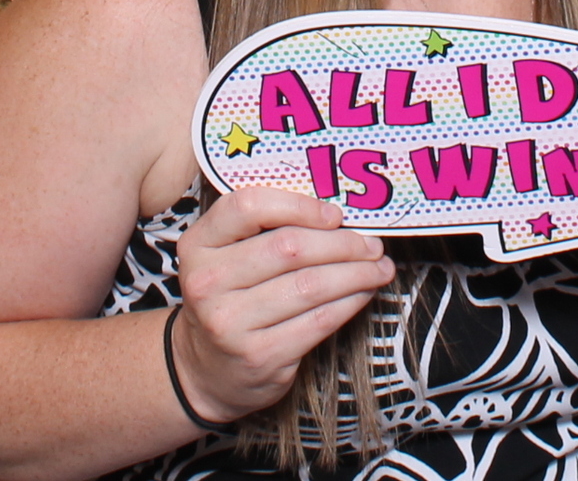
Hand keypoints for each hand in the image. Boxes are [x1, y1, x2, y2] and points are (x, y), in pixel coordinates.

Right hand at [167, 189, 396, 424]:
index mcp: (198, 244)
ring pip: (310, 285)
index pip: (249, 207)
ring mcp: (231, 322)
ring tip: (379, 268)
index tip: (335, 214)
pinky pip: (319, 320)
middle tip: (372, 244)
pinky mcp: (260, 355)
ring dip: (356, 273)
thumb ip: (263, 229)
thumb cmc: (229, 299)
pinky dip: (350, 302)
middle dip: (343, 243)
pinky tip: (363, 293)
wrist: (206, 371)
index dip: (300, 206)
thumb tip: (336, 214)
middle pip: (290, 247)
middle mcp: (207, 282)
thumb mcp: (225, 257)